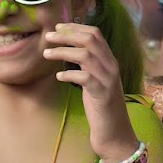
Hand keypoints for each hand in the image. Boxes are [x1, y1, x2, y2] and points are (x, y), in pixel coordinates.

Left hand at [43, 22, 137, 160]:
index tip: (58, 27)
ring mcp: (109, 81)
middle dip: (67, 35)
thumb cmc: (101, 109)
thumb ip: (87, 67)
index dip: (75, 28)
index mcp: (110, 62)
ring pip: (86, 55)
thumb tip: (68, 52)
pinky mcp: (103, 95)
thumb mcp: (95, 82)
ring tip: (46, 54)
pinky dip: (70, 74)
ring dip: (63, 52)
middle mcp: (112, 67)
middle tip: (48, 36)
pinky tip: (59, 77)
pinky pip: (86, 78)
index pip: (95, 34)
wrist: (116, 135)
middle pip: (90, 40)